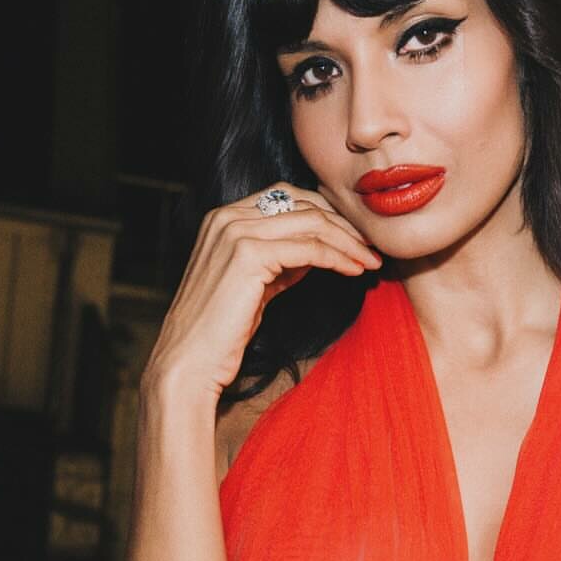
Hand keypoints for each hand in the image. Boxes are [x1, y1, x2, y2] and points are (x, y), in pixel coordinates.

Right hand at [142, 181, 381, 403]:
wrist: (189, 363)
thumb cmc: (220, 332)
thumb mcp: (254, 286)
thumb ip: (280, 261)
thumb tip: (316, 249)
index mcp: (224, 218)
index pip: (288, 197)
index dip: (327, 214)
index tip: (353, 238)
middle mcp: (227, 217)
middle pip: (304, 204)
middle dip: (344, 224)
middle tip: (371, 247)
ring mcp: (236, 232)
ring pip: (311, 223)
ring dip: (348, 241)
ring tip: (371, 261)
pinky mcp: (249, 255)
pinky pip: (309, 249)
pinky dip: (337, 257)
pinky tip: (353, 270)